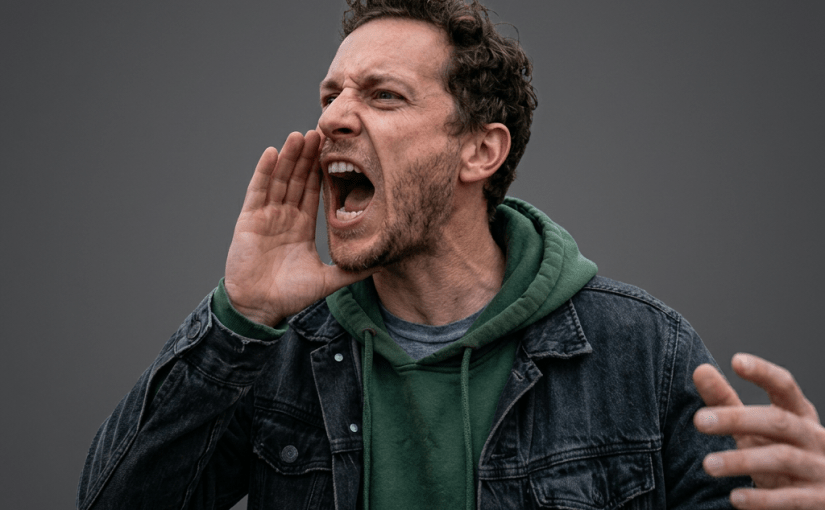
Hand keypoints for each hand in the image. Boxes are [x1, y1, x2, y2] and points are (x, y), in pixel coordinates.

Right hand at [224, 130, 375, 325]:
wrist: (261, 307)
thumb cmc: (291, 295)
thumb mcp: (328, 280)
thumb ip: (353, 270)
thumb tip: (383, 265)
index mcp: (301, 226)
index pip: (312, 191)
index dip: (321, 171)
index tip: (332, 151)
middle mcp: (284, 217)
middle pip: (296, 179)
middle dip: (307, 157)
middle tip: (319, 132)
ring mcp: (266, 216)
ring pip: (279, 179)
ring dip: (289, 157)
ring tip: (299, 135)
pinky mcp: (249, 219)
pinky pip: (258, 191)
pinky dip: (264, 171)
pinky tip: (273, 153)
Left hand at [693, 353, 824, 508]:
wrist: (820, 497)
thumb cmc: (782, 453)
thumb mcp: (756, 428)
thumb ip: (727, 401)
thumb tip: (700, 370)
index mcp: (799, 415)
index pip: (784, 386)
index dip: (763, 373)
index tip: (736, 361)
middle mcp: (813, 437)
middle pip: (777, 421)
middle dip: (737, 419)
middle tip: (699, 420)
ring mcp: (820, 469)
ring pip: (782, 458)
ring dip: (742, 460)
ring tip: (708, 464)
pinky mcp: (819, 500)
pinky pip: (791, 499)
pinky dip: (763, 499)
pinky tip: (735, 499)